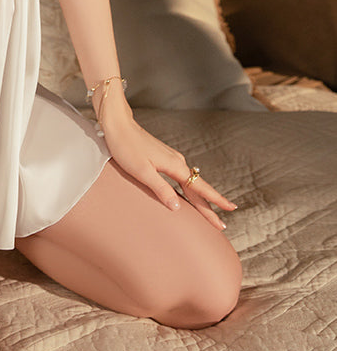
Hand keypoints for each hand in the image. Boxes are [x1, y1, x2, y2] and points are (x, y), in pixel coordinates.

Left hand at [100, 100, 236, 231]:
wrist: (118, 124)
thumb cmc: (126, 147)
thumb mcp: (142, 171)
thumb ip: (160, 189)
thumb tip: (178, 207)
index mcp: (175, 166)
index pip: (200, 188)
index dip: (215, 200)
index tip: (232, 208)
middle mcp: (177, 162)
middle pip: (197, 188)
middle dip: (210, 207)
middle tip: (221, 226)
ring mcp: (170, 159)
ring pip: (189, 183)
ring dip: (199, 199)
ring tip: (208, 213)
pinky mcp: (163, 158)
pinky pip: (181, 178)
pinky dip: (188, 190)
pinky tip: (186, 195)